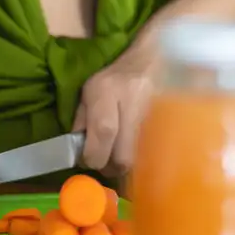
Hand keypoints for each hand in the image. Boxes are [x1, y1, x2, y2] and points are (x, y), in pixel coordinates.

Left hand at [72, 48, 157, 176]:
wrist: (147, 66)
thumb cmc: (112, 79)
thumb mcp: (88, 93)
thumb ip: (80, 121)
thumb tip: (76, 150)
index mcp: (107, 97)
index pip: (102, 135)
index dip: (90, 155)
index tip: (84, 158)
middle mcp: (130, 111)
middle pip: (121, 159)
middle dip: (106, 168)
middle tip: (99, 162)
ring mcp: (148, 122)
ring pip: (134, 161)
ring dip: (119, 166)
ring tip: (110, 157)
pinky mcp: (158, 130)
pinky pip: (144, 156)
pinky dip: (131, 160)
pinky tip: (124, 151)